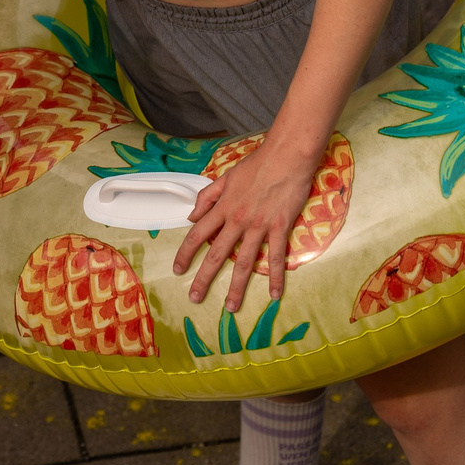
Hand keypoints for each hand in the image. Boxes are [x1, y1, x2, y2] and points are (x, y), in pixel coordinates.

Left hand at [171, 133, 319, 312]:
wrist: (286, 156)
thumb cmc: (257, 164)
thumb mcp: (225, 177)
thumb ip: (207, 197)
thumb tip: (191, 216)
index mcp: (223, 207)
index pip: (197, 235)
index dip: (185, 254)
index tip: (178, 269)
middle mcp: (237, 220)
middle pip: (217, 255)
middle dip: (204, 278)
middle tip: (194, 297)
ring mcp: (259, 226)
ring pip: (245, 262)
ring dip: (237, 287)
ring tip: (231, 307)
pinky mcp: (280, 228)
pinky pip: (277, 257)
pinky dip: (275, 277)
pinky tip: (274, 295)